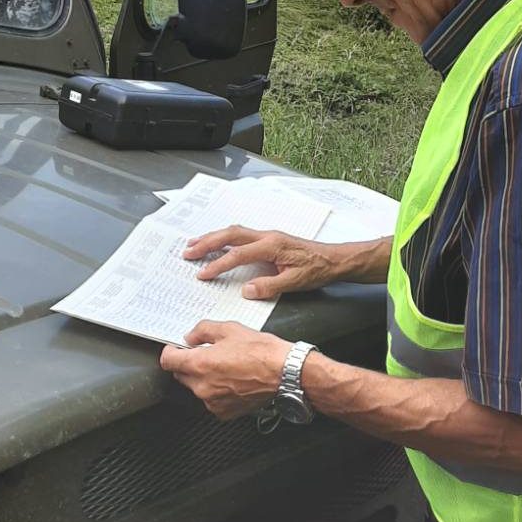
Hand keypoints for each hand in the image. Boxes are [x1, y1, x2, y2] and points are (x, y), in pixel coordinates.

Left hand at [160, 321, 289, 419]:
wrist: (284, 372)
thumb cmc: (262, 352)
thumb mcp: (230, 329)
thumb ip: (203, 330)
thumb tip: (191, 337)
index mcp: (200, 365)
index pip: (168, 361)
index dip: (171, 352)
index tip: (176, 349)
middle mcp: (202, 386)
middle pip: (181, 375)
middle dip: (189, 364)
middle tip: (207, 354)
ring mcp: (213, 402)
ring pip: (197, 388)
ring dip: (204, 378)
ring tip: (226, 367)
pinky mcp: (225, 412)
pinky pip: (212, 400)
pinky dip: (217, 392)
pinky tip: (233, 380)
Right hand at [182, 226, 344, 298]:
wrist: (333, 259)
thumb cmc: (317, 269)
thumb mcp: (295, 282)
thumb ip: (270, 286)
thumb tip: (247, 290)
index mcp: (271, 246)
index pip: (237, 255)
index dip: (218, 265)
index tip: (202, 275)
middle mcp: (267, 236)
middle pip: (230, 235)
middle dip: (206, 243)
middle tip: (187, 252)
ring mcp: (268, 236)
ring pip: (234, 231)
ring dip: (213, 237)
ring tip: (194, 244)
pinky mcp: (269, 239)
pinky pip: (241, 234)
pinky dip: (225, 237)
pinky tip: (218, 243)